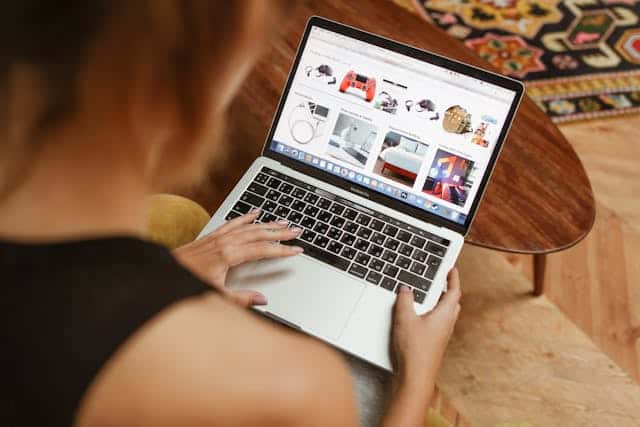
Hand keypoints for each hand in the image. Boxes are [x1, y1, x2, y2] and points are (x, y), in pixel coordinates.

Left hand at [172, 209, 302, 306]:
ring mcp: (217, 237)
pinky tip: (255, 213)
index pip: (262, 250)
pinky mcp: (210, 236)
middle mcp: (224, 242)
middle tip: (298, 230)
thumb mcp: (216, 296)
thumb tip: (263, 299)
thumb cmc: (187, 285)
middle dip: (279, 232)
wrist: (161, 275)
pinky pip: (232, 222)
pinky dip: (245, 217)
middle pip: (258, 233)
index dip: (282, 250)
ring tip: (284, 221)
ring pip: (248, 226)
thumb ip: (241, 298)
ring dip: (267, 223)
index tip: (297, 249)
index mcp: (228, 256)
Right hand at [390, 268, 460, 388]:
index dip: (453, 278)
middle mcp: (447, 324)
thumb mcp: (405, 319)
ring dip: (440, 302)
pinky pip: (438, 322)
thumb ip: (405, 300)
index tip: (452, 268)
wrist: (416, 376)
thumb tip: (405, 289)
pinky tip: (419, 316)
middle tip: (441, 280)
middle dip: (447, 289)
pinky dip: (433, 313)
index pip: (454, 291)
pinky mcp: (435, 342)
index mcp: (444, 314)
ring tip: (429, 295)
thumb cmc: (414, 350)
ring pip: (446, 313)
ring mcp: (442, 334)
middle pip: (452, 302)